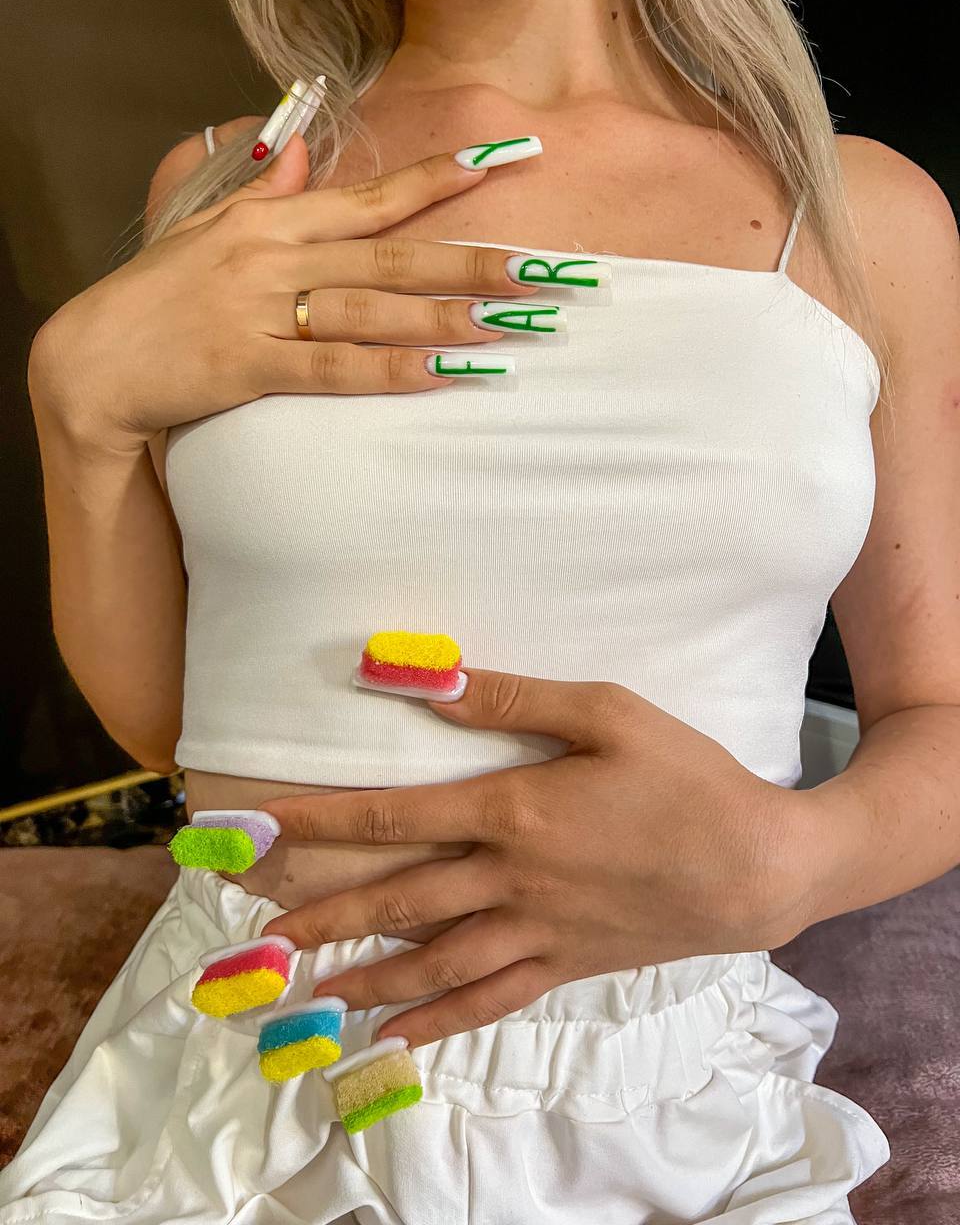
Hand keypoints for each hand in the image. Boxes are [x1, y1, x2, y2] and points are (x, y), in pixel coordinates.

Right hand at [27, 134, 540, 453]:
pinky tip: (442, 375)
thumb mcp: (206, 227)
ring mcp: (261, 310)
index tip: (505, 164)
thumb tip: (300, 145)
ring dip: (447, 318)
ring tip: (513, 327)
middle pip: (394, 256)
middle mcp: (276, 258)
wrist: (94, 359)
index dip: (441, 180)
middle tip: (544, 273)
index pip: (374, 196)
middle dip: (474, 262)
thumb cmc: (156, 295)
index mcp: (274, 222)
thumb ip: (263, 191)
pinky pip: (333, 368)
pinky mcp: (247, 365)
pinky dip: (390, 372)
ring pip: (374, 311)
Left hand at [260, 668, 810, 1046]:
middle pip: (397, 900)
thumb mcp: (606, 711)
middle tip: (257, 941)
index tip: (259, 831)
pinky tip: (395, 1038)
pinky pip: (490, 1000)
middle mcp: (511, 878)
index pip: (392, 816)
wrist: (759, 865)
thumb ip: (509, 696)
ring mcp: (538, 930)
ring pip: (432, 962)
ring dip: (364, 977)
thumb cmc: (685, 777)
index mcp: (514, 809)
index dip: (319, 823)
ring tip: (306, 995)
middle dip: (321, 917)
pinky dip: (438, 1022)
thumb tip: (418, 677)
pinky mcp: (567, 965)